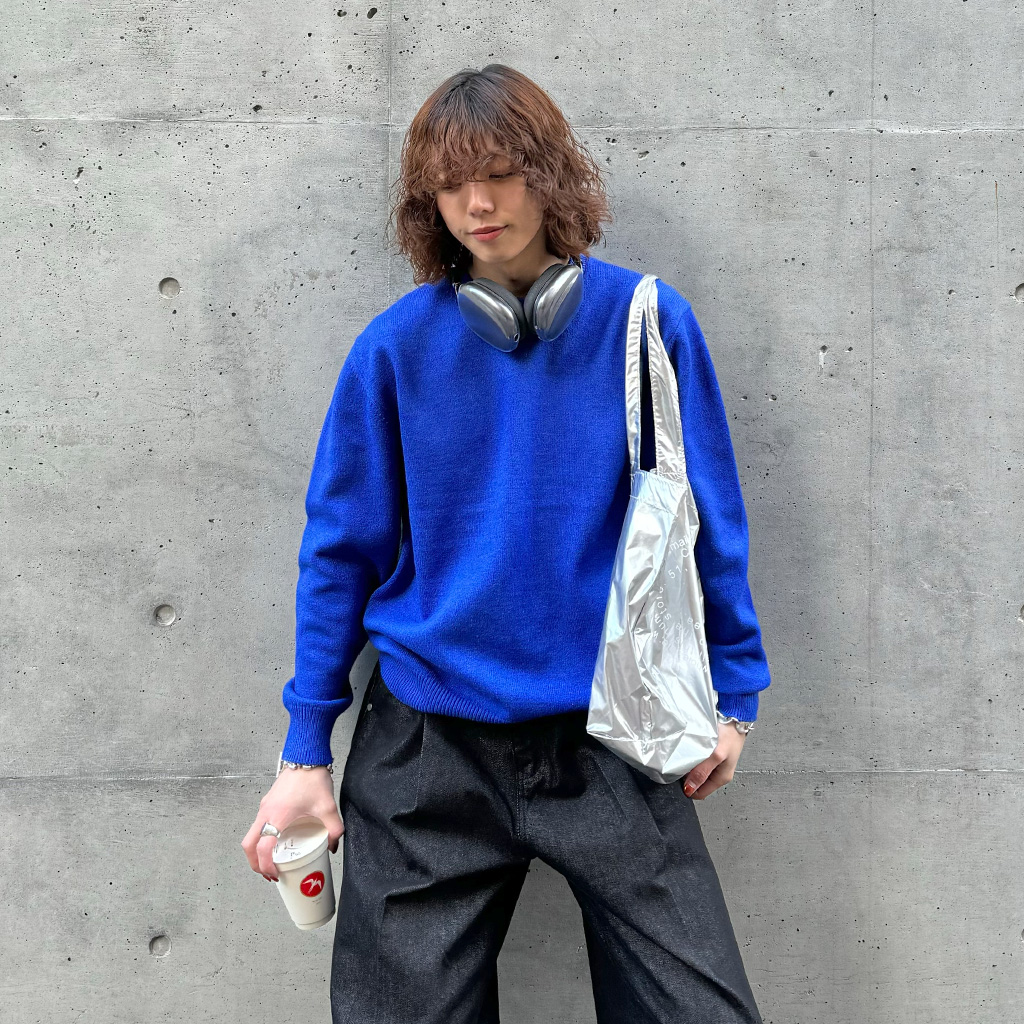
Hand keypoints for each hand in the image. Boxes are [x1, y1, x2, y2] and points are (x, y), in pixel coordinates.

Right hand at [240, 767, 344, 881]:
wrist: (305, 758)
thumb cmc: (312, 779)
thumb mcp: (328, 807)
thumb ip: (334, 829)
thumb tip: (333, 846)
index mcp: (278, 817)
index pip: (263, 848)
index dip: (266, 865)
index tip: (275, 874)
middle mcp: (266, 813)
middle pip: (248, 845)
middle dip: (255, 863)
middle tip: (269, 872)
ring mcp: (264, 807)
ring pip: (251, 835)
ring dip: (257, 851)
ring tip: (272, 860)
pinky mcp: (267, 802)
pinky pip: (258, 825)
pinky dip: (262, 837)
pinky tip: (277, 840)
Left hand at [681, 723, 746, 799]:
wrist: (735, 717)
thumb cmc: (730, 735)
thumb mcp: (716, 755)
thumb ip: (702, 772)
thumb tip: (690, 788)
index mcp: (721, 778)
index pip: (700, 793)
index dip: (688, 789)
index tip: (678, 779)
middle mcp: (718, 773)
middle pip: (697, 783)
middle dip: (687, 777)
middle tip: (680, 765)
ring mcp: (715, 764)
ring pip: (697, 772)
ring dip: (689, 767)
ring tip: (685, 756)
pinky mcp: (712, 755)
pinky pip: (698, 762)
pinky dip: (692, 758)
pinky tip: (690, 750)